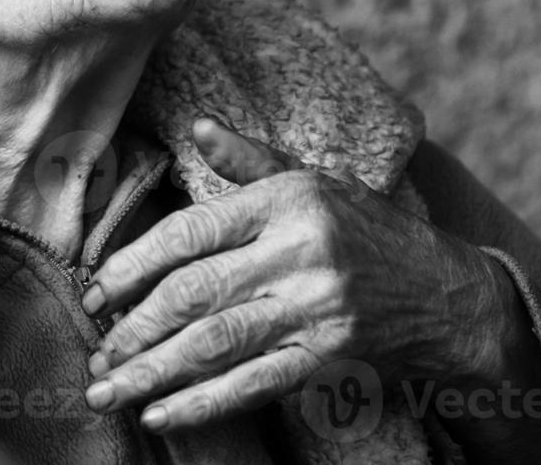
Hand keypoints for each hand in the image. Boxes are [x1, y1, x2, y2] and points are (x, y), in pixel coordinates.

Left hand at [79, 119, 521, 431]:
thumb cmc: (367, 229)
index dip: (134, 264)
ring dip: (151, 371)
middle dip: (133, 326)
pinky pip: (253, 384)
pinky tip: (160, 413)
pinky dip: (201, 403)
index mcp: (287, 201)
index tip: (96, 290)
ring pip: (215, 342)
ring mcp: (314, 309)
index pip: (191, 231)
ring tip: (105, 388)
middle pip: (195, 292)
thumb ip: (250, 161)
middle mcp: (298, 252)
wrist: (446, 291)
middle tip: (94, 350)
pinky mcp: (327, 357)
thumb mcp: (315, 180)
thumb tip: (196, 126)